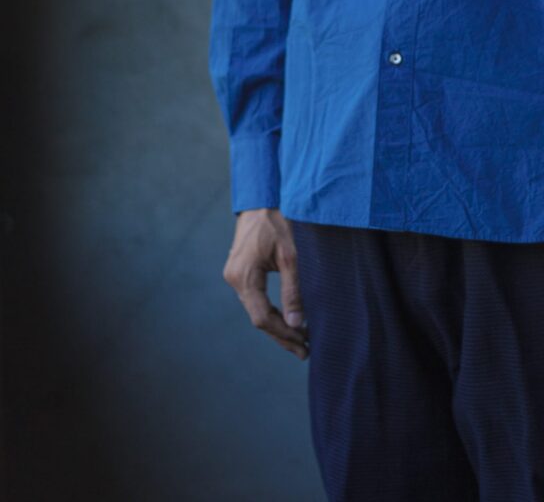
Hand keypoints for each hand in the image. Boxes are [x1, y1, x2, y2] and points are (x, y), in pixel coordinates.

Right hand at [223, 208, 309, 359]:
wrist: (263, 198)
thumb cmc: (279, 222)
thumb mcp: (292, 256)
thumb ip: (293, 291)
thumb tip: (298, 324)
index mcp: (243, 277)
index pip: (262, 318)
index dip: (284, 334)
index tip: (304, 345)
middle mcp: (234, 279)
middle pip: (258, 317)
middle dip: (282, 335)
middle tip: (305, 350)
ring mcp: (235, 275)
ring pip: (256, 309)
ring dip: (278, 324)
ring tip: (301, 339)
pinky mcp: (241, 271)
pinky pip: (255, 298)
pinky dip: (272, 310)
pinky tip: (288, 318)